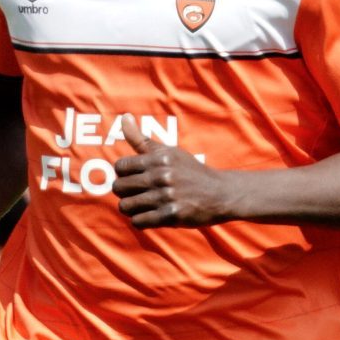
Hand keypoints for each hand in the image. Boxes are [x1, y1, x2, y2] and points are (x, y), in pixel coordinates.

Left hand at [113, 131, 232, 228]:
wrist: (220, 193)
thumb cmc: (190, 171)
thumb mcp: (168, 151)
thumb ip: (141, 139)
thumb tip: (124, 117)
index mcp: (158, 158)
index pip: (120, 166)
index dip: (123, 174)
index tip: (134, 178)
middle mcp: (161, 176)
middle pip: (119, 187)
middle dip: (125, 192)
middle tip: (136, 194)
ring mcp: (166, 197)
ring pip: (126, 206)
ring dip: (131, 209)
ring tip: (141, 206)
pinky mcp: (171, 215)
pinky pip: (138, 222)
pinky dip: (140, 221)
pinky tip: (149, 216)